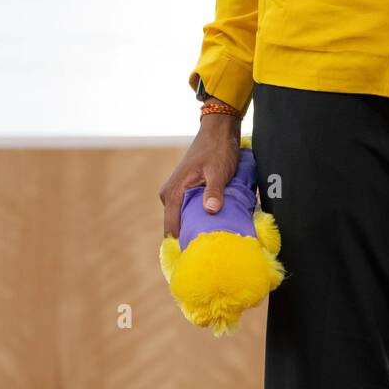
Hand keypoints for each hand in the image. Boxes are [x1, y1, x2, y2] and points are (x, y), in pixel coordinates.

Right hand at [159, 114, 241, 238]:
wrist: (218, 130)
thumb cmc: (217, 149)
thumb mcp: (219, 171)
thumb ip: (214, 191)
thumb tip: (210, 211)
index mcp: (173, 193)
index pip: (172, 229)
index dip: (183, 244)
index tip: (196, 258)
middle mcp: (169, 195)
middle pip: (176, 227)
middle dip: (189, 238)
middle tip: (208, 250)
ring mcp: (175, 193)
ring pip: (181, 219)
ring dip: (194, 228)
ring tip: (211, 239)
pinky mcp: (183, 191)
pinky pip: (186, 211)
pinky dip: (196, 218)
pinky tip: (210, 224)